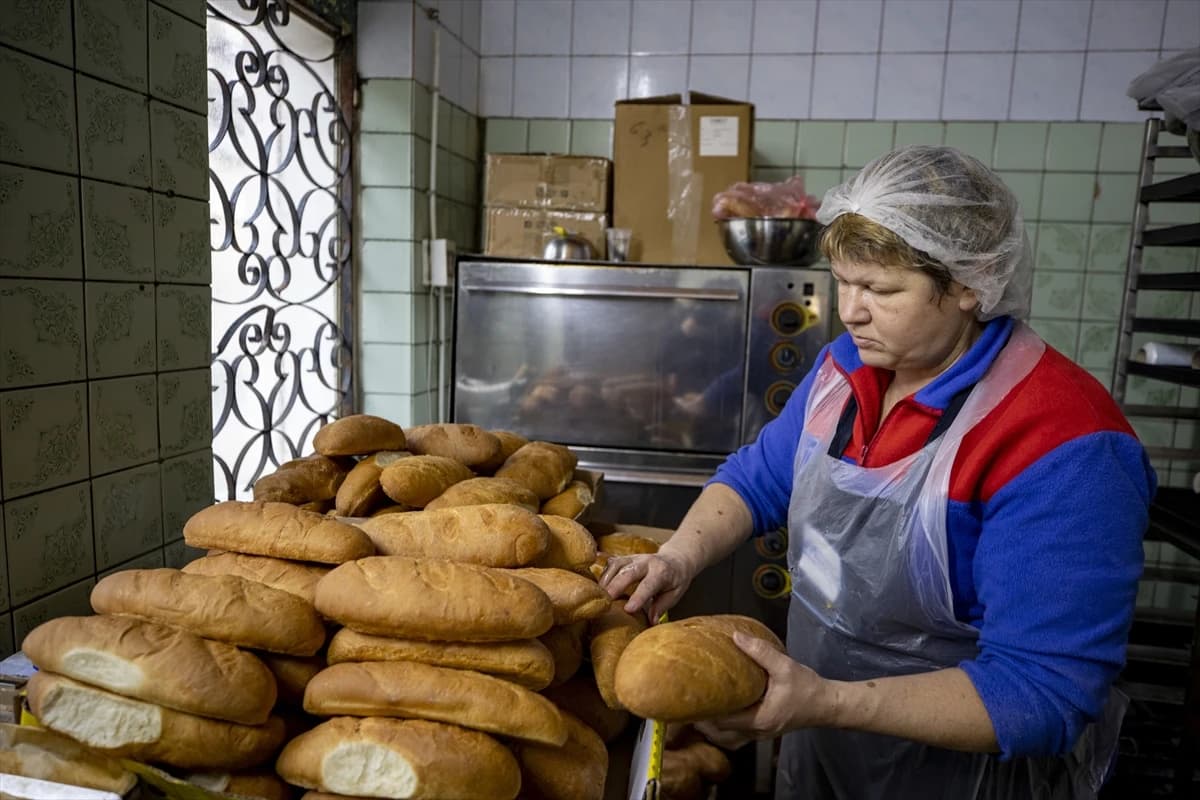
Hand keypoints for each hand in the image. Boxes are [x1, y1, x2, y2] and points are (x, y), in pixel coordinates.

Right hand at [598, 551, 694, 620]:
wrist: (676, 559)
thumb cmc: (676, 580)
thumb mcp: (675, 594)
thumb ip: (661, 607)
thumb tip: (651, 622)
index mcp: (662, 572)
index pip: (648, 585)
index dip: (638, 597)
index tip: (628, 610)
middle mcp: (646, 562)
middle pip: (628, 572)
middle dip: (615, 586)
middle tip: (605, 602)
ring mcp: (634, 558)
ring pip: (616, 565)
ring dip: (605, 580)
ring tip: (598, 596)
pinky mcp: (625, 558)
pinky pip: (611, 563)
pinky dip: (603, 575)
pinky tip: (597, 587)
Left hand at [698, 632, 835, 740]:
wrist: (828, 704)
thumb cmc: (807, 688)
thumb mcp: (784, 666)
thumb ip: (761, 652)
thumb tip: (736, 636)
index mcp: (758, 719)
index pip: (722, 722)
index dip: (704, 713)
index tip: (689, 699)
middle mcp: (757, 731)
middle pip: (721, 735)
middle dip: (704, 723)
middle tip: (689, 705)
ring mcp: (761, 733)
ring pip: (729, 738)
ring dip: (714, 728)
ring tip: (699, 711)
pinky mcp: (765, 729)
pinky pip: (738, 734)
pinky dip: (726, 728)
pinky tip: (721, 712)